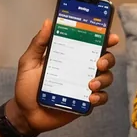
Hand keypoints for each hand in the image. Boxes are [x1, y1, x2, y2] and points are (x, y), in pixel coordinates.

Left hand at [10, 20, 117, 136]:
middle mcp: (80, 69)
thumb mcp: (29, 62)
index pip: (91, 43)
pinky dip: (100, 97)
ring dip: (103, 79)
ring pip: (106, 78)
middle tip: (99, 63)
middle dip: (107, 59)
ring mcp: (84, 86)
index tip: (111, 38)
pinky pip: (101, 98)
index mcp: (70, 56)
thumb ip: (38, 43)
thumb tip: (48, 22)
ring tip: (91, 85)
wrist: (25, 114)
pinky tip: (91, 98)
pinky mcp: (85, 103)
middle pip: (105, 60)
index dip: (104, 39)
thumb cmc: (26, 86)